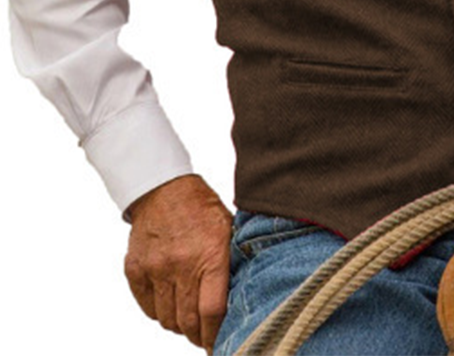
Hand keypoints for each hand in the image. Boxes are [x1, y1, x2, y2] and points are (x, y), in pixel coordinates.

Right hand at [125, 175, 232, 352]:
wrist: (163, 188)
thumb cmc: (202, 209)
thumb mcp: (228, 229)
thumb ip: (231, 262)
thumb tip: (243, 297)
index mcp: (211, 254)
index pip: (212, 310)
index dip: (216, 335)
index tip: (220, 345)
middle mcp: (181, 264)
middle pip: (188, 321)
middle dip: (198, 336)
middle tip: (204, 338)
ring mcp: (156, 268)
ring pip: (167, 319)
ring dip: (179, 325)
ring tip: (188, 320)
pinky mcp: (135, 269)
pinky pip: (148, 307)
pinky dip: (159, 312)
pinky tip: (171, 304)